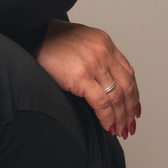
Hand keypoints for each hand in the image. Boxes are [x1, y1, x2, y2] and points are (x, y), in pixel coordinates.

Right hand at [36, 20, 140, 137]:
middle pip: (127, 86)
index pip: (128, 73)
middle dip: (130, 109)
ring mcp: (94, 64)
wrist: (34, 36)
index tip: (134, 108)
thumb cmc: (52, 42)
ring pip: (117, 97)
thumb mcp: (81, 43)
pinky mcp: (82, 77)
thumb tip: (104, 82)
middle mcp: (104, 52)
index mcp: (105, 43)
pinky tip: (108, 126)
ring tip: (120, 130)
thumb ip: (96, 58)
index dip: (133, 93)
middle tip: (129, 124)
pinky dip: (108, 118)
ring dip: (121, 117)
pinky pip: (102, 103)